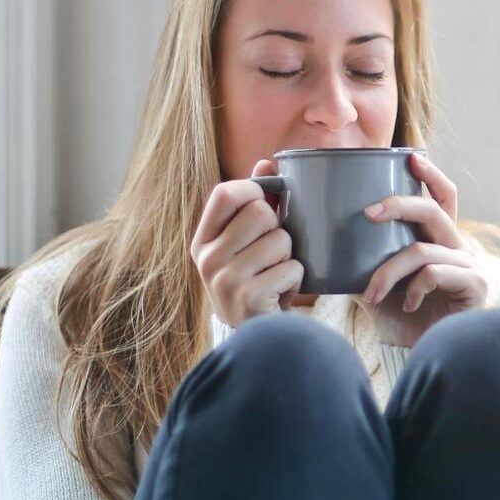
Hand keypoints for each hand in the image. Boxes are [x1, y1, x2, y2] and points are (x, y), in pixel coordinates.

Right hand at [190, 159, 302, 326]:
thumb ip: (253, 203)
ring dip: (290, 256)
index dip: (253, 190)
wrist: (254, 337)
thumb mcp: (244, 244)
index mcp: (202, 241)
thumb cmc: (253, 281)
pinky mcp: (249, 298)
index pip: (225, 193)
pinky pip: (292, 268)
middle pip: (260, 212)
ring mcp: (225, 280)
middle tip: (273, 251)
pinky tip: (281, 292)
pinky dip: (296, 279)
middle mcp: (207, 259)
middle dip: (278, 229)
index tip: (265, 203)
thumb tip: (266, 162)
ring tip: (276, 274)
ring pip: (281, 240)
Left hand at [358, 153, 487, 346]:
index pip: (443, 198)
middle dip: (398, 205)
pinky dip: (412, 288)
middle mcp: (458, 248)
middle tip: (367, 213)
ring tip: (371, 293)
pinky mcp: (474, 286)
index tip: (411, 157)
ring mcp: (469, 266)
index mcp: (439, 240)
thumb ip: (359, 262)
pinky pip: (434, 273)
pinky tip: (406, 305)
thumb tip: (318, 244)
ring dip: (389, 271)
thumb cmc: (402, 320)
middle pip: (432, 210)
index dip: (431, 175)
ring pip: (422, 249)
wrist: (423, 357)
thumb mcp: (375, 284)